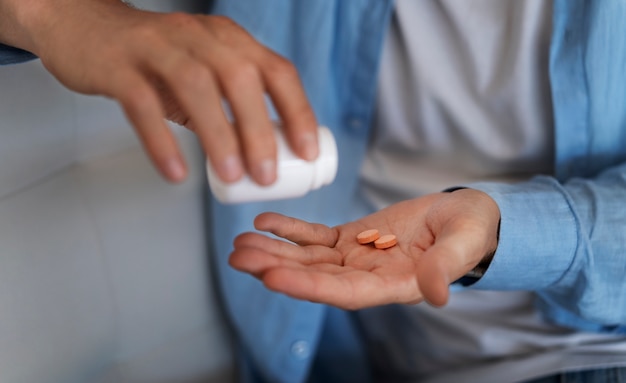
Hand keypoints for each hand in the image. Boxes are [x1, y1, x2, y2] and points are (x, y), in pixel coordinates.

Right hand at [1, 0, 317, 182]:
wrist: (86, 29)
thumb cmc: (157, 60)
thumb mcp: (204, 70)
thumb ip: (230, 105)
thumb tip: (265, 154)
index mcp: (229, 40)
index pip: (276, 70)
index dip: (298, 110)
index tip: (308, 153)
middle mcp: (199, 36)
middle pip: (241, 78)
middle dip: (260, 130)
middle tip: (266, 176)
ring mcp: (157, 46)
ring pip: (196, 86)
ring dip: (219, 135)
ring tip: (232, 176)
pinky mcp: (119, 65)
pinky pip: (142, 103)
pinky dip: (162, 141)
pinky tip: (177, 172)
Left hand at [230, 189, 499, 308]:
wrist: (466, 216)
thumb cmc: (471, 231)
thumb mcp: (464, 243)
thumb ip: (446, 266)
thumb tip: (437, 295)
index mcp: (394, 285)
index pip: (344, 292)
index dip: (308, 287)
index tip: (273, 277)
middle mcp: (368, 276)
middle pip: (315, 277)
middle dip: (277, 268)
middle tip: (240, 258)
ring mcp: (357, 257)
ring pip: (309, 257)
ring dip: (274, 250)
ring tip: (241, 244)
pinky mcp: (353, 237)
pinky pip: (316, 236)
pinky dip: (291, 230)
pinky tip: (265, 222)